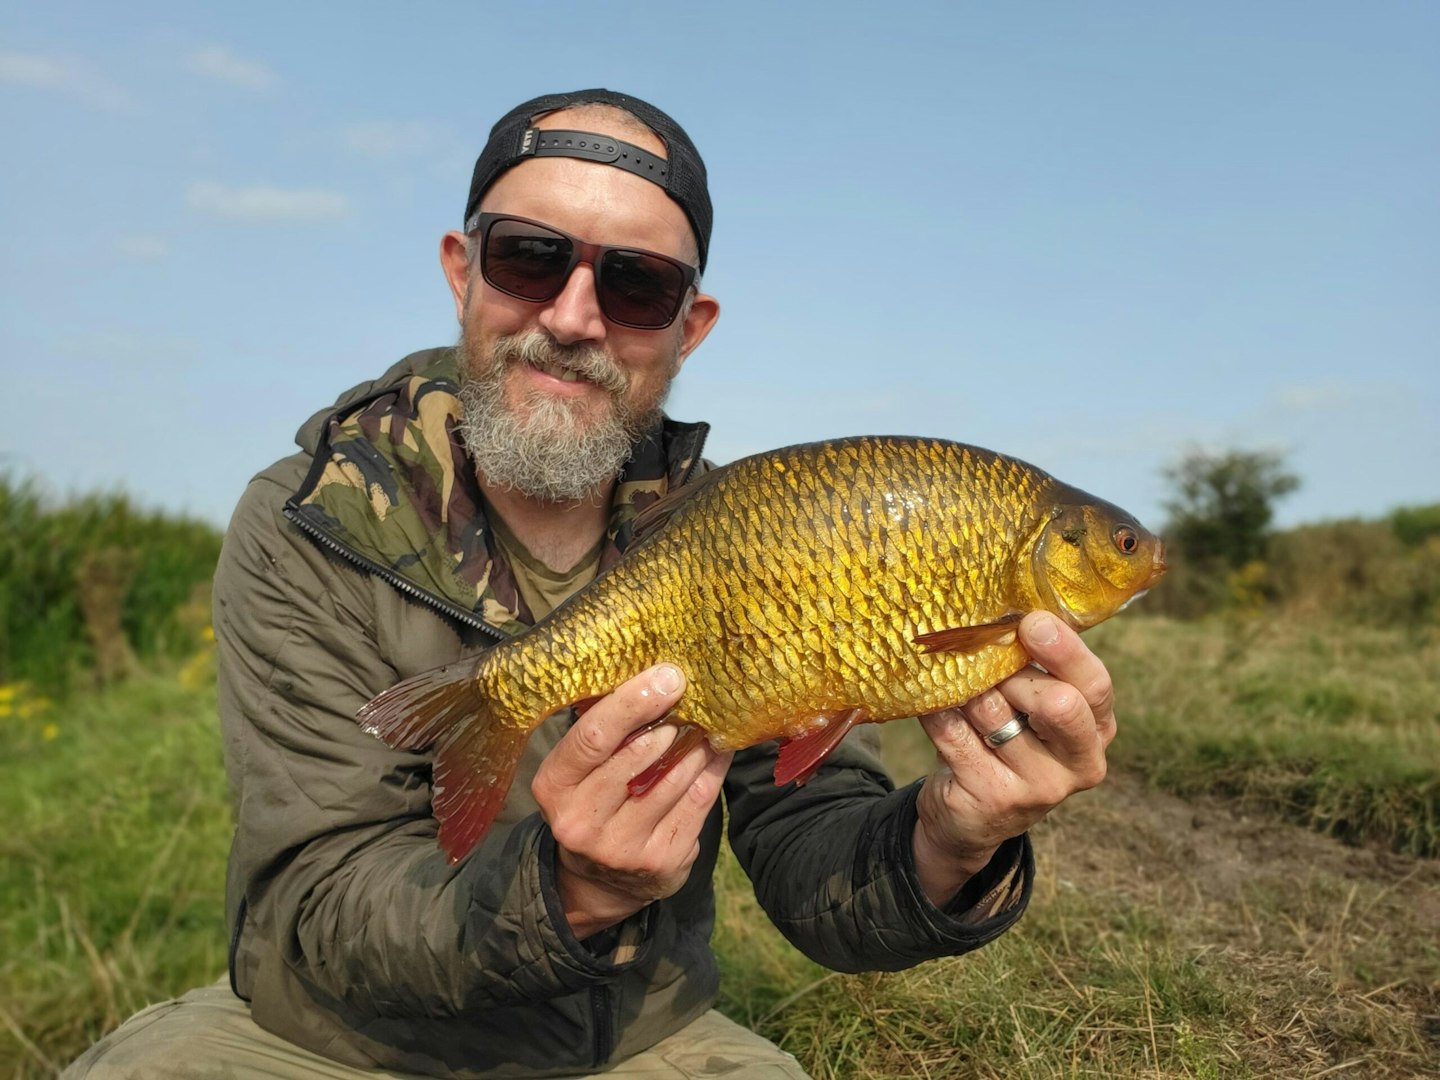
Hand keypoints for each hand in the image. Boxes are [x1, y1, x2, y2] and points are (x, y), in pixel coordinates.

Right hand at [530, 664, 733, 939]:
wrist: (601, 882)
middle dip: (669, 718)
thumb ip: (603, 732)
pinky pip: (697, 801)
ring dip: (695, 743)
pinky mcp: (661, 860)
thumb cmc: (592, 802)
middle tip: (689, 690)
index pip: (592, 737)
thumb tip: (648, 675)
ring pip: (673, 779)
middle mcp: (582, 820)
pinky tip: (718, 748)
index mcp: (554, 787)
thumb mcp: (577, 771)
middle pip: (636, 756)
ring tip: (707, 717)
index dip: (632, 703)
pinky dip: (711, 769)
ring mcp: (623, 846)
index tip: (666, 676)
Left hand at [912, 611, 1114, 905]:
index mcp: (1098, 730)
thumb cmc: (1007, 743)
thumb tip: (1002, 618)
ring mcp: (1038, 787)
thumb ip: (1035, 671)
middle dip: (1014, 674)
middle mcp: (1079, 764)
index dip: (1065, 650)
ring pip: (994, 711)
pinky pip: (953, 731)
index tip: (1031, 622)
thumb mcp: (1034, 710)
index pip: (1096, 686)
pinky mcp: (991, 797)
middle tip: (986, 666)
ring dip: (967, 689)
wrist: (974, 818)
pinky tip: (931, 703)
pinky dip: (937, 709)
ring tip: (956, 686)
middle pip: (1057, 703)